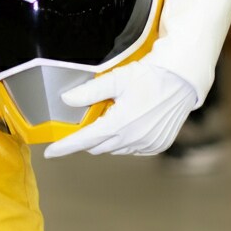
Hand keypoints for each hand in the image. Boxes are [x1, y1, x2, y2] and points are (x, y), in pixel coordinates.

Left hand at [43, 61, 196, 157]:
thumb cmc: (147, 77)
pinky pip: (132, 148)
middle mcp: (132, 139)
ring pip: (114, 148)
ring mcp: (146, 145)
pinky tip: (128, 122)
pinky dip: (124, 139)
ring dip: (106, 137)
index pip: (84, 140)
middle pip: (97, 146)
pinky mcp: (157, 146)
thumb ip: (88, 92)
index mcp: (119, 124)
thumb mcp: (115, 80)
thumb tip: (66, 99)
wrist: (181, 82)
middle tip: (86, 119)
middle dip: (87, 136)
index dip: (65, 147)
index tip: (50, 152)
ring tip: (112, 114)